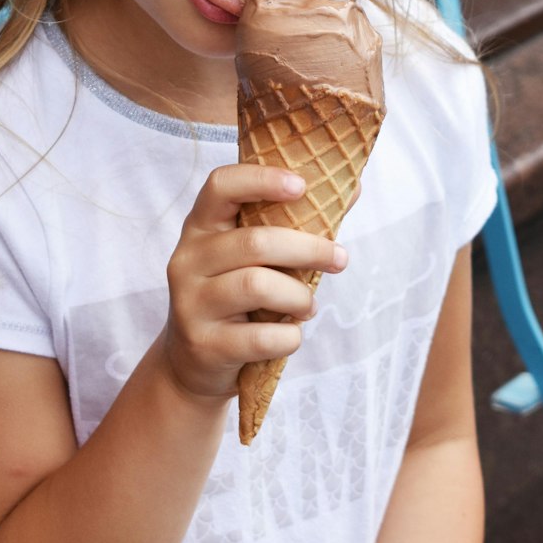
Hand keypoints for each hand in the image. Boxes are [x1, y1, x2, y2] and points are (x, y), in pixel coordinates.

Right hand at [164, 163, 347, 400]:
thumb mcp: (251, 257)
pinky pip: (262, 337)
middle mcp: (187, 259)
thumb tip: (355, 186)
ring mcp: (190, 302)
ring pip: (257, 286)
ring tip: (308, 305)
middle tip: (340, 259)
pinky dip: (289, 337)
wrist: (194, 363)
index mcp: (200, 227)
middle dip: (309, 249)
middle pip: (254, 242)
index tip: (302, 186)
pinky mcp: (203, 343)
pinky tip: (290, 334)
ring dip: (299, 296)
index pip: (220, 185)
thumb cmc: (236, 296)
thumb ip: (295, 223)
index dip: (261, 179)